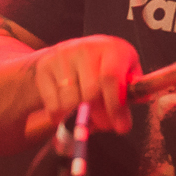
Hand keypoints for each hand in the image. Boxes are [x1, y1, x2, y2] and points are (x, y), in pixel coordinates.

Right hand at [21, 35, 141, 136]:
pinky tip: (67, 110)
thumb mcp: (124, 74)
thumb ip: (130, 94)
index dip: (115, 106)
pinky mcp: (45, 66)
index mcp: (112, 48)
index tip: (121, 128)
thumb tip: (130, 115)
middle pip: (90, 92)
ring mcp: (63, 55)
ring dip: (78, 115)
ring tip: (83, 112)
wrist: (67, 55)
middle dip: (98, 114)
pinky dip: (61, 116)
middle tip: (101, 123)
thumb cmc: (103, 68)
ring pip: (70, 101)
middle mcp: (86, 47)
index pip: (110, 78)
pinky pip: (53, 104)